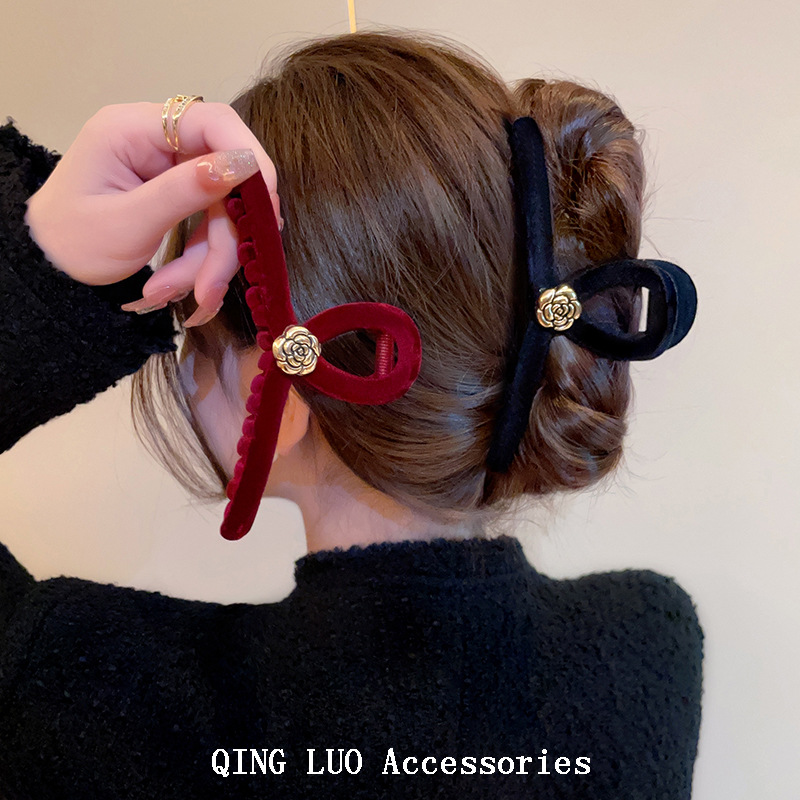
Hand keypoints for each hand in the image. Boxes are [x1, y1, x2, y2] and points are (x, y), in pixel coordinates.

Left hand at [24, 101, 280, 326]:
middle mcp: (156, 142)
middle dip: (224, 239)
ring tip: (188, 299)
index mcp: (133, 129)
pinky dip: (203, 262)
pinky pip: (210, 225)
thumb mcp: (128, 224)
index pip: (211, 122)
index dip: (249, 159)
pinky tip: (180, 290)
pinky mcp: (177, 195)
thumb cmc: (72, 244)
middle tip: (210, 286)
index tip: (265, 208)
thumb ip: (185, 192)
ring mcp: (168, 170)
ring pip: (222, 210)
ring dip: (212, 260)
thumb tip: (245, 166)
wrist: (49, 270)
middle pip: (224, 178)